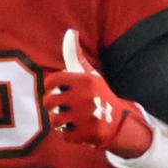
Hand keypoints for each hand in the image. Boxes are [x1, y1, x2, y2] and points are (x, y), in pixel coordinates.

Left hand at [43, 29, 152, 157]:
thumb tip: (70, 31)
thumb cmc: (97, 93)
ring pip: (55, 120)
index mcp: (84, 80)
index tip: (59, 90)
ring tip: (69, 118)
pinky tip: (79, 129)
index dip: (51, 87)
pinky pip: (65, 136)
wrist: (118, 121)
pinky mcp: (90, 133)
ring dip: (60, 121)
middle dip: (53, 106)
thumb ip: (75, 55)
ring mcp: (88, 116)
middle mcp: (86, 96)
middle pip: (49, 102)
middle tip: (62, 107)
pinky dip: (69, 134)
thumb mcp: (88, 73)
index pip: (51, 81)